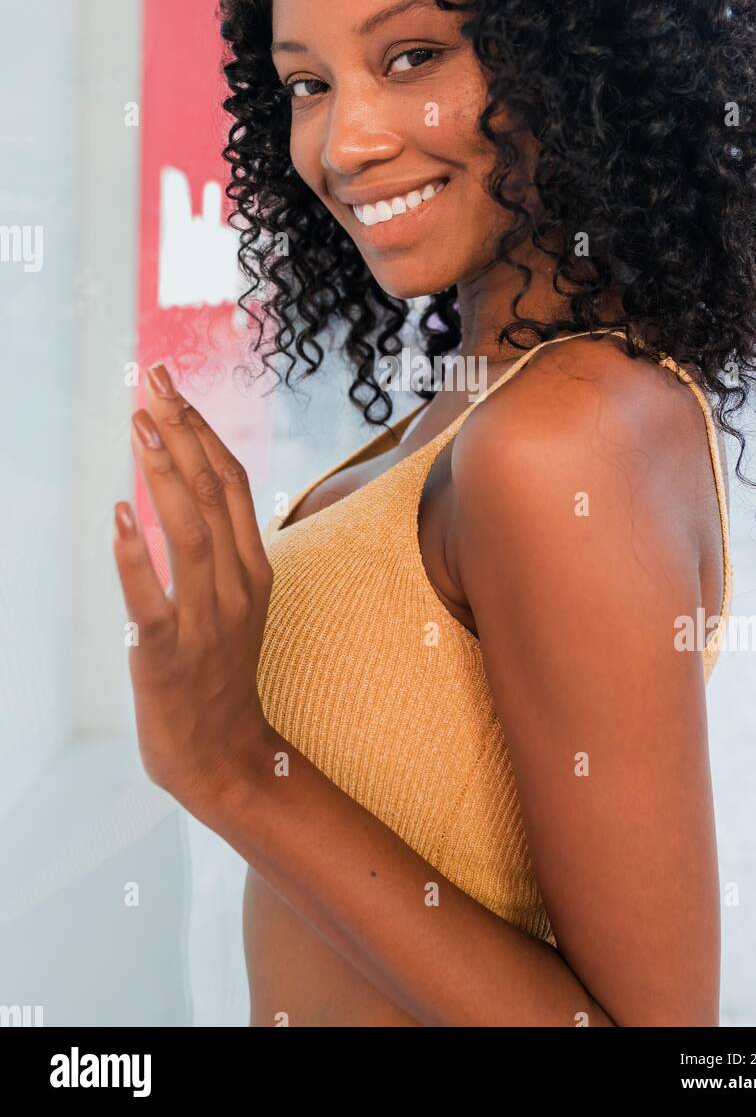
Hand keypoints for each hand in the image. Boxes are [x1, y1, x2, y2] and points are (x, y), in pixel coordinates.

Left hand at [113, 362, 273, 814]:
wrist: (223, 753)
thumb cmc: (220, 674)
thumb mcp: (238, 601)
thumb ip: (223, 547)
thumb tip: (194, 486)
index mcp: (255, 568)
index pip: (232, 482)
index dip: (202, 428)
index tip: (171, 386)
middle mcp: (237, 585)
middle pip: (213, 493)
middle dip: (181, 430)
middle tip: (152, 383)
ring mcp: (207, 619)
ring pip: (191, 532)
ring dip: (165, 474)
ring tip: (140, 426)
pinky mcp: (169, 653)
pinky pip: (152, 598)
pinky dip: (135, 555)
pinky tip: (119, 515)